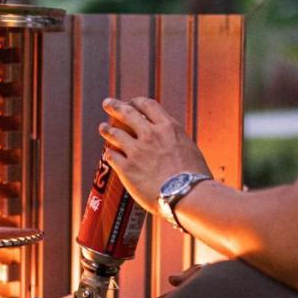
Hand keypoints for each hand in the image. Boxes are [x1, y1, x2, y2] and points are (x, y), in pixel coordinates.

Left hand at [99, 97, 210, 213]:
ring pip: (115, 134)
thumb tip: (170, 141)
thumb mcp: (189, 148)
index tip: (131, 103)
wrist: (187, 195)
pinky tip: (108, 154)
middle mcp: (150, 135)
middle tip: (107, 103)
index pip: (148, 106)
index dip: (136, 102)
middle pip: (127, 113)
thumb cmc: (194, 177)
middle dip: (115, 106)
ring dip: (107, 129)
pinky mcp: (127, 169)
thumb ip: (175, 141)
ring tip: (102, 127)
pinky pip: (112, 156)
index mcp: (168, 127)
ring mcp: (137, 151)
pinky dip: (110, 153)